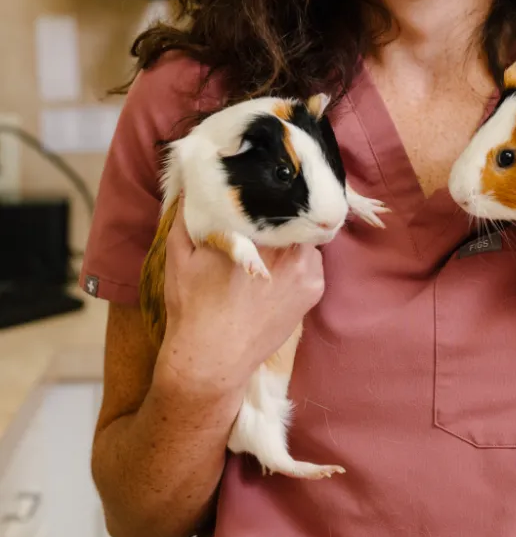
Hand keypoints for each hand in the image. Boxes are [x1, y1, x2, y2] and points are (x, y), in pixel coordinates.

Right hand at [156, 202, 324, 396]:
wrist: (212, 359)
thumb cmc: (192, 304)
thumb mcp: (180, 252)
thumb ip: (188, 211)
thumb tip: (194, 178)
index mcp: (257, 230)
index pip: (276, 194)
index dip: (270, 189)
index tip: (258, 190)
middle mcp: (289, 245)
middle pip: (294, 215)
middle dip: (281, 214)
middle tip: (263, 220)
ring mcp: (307, 267)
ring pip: (305, 236)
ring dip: (291, 237)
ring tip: (271, 246)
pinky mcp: (315, 288)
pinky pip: (312, 261)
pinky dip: (299, 261)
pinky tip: (280, 271)